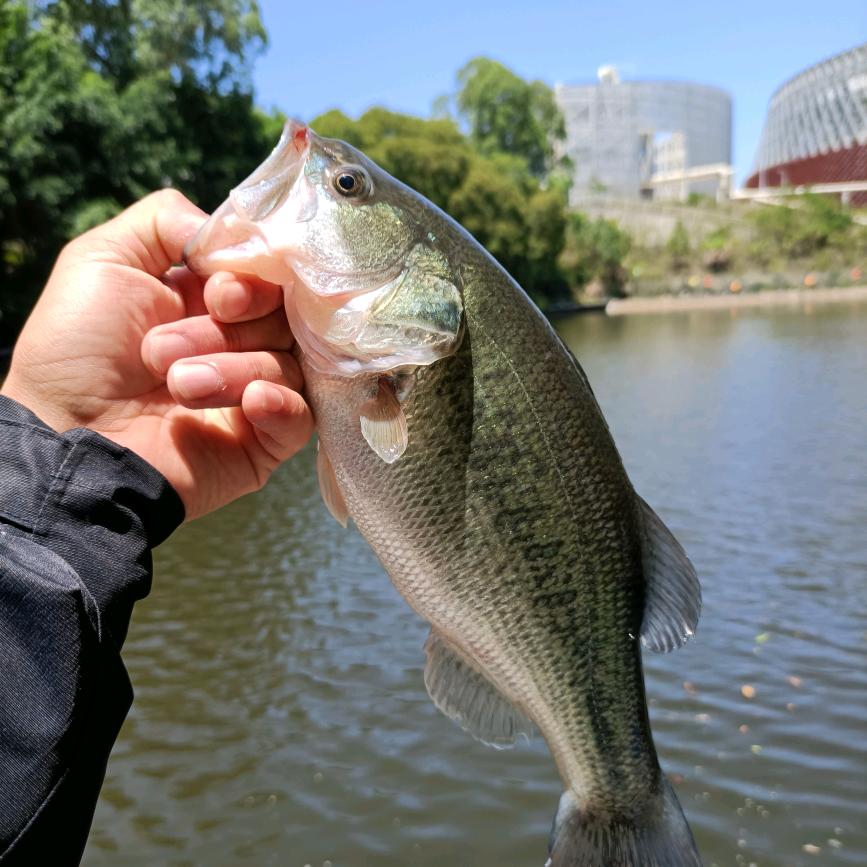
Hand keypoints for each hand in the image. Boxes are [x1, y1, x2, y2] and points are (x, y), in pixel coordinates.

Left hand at [1, 189, 312, 519]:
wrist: (66, 440)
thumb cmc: (75, 352)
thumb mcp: (103, 260)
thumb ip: (165, 220)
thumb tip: (235, 234)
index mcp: (210, 300)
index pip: (268, 276)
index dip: (252, 280)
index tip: (218, 295)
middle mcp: (238, 342)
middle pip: (282, 317)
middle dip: (228, 329)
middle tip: (164, 350)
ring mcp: (253, 394)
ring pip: (287, 364)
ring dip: (230, 370)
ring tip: (176, 387)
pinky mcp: (264, 442)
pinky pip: (301, 416)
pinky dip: (280, 404)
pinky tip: (251, 403)